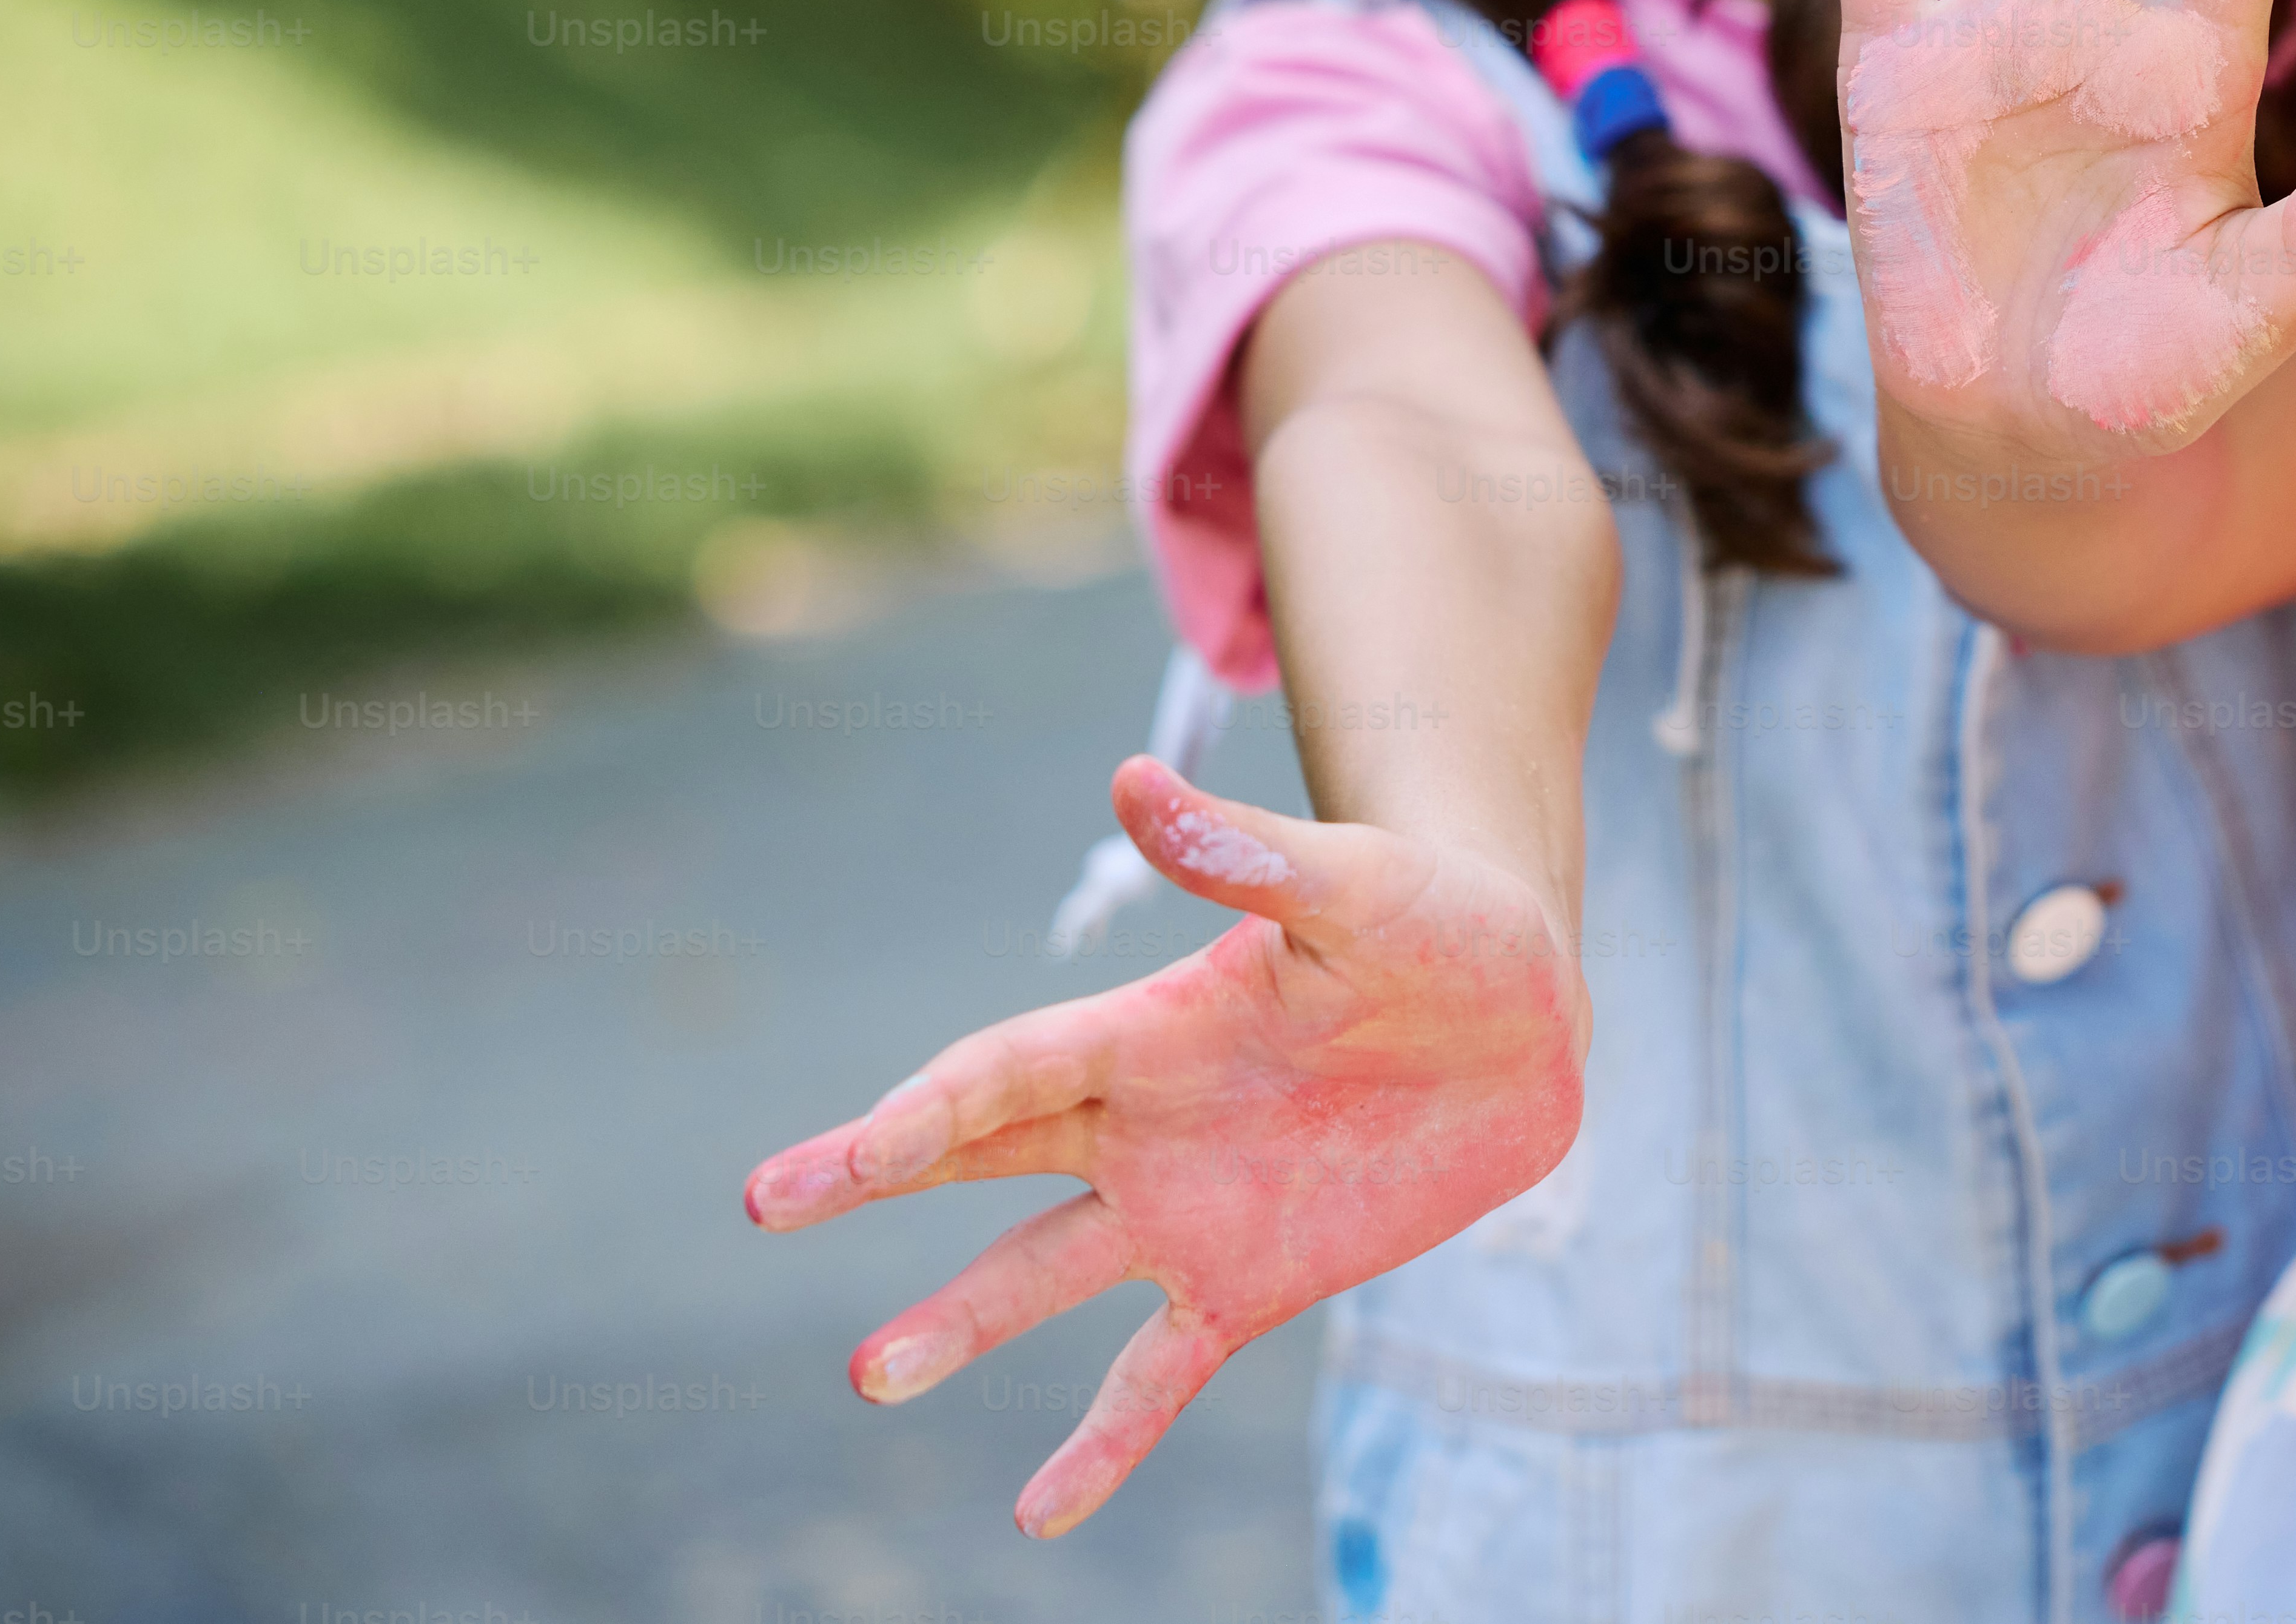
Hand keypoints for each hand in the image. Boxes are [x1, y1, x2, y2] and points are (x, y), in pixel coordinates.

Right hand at [743, 758, 1584, 1537]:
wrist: (1528, 1014)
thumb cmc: (1440, 923)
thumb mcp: (1357, 888)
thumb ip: (1248, 856)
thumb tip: (1134, 779)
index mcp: (1152, 1026)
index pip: (1011, 1069)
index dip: (931, 1107)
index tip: (859, 1147)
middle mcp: (1143, 1123)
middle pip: (981, 1154)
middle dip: (873, 1172)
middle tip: (767, 1202)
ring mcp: (1186, 1210)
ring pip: (1043, 1272)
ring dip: (959, 1322)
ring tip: (872, 1375)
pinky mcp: (1250, 1281)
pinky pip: (1155, 1377)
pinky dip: (1101, 1443)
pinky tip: (1040, 1516)